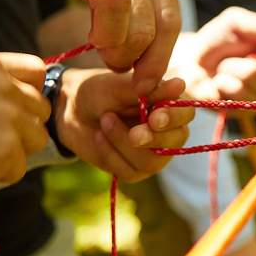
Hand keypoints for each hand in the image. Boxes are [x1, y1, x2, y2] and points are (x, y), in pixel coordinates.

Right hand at [0, 0, 180, 93]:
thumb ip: (133, 11)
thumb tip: (143, 63)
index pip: (170, 22)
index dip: (159, 60)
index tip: (145, 85)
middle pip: (148, 22)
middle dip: (133, 57)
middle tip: (115, 66)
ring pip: (119, 3)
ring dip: (111, 41)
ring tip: (99, 49)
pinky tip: (81, 18)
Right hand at [0, 52, 49, 207]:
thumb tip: (28, 97)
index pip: (36, 70)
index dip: (30, 93)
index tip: (13, 109)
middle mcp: (0, 84)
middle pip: (41, 108)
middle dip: (23, 127)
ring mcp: (7, 114)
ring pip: (38, 138)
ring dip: (15, 152)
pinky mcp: (8, 145)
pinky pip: (21, 167)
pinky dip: (1, 175)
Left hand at [55, 69, 193, 181]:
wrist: (70, 110)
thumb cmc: (99, 92)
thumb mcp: (120, 87)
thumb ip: (150, 89)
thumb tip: (180, 85)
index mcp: (168, 106)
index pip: (186, 114)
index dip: (173, 118)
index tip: (154, 117)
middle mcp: (167, 131)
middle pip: (175, 142)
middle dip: (152, 139)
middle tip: (132, 134)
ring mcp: (152, 153)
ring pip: (151, 161)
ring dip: (123, 142)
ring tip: (104, 121)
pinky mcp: (133, 170)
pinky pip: (129, 171)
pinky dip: (110, 154)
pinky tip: (99, 137)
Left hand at [171, 7, 255, 100]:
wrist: (189, 62)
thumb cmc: (216, 40)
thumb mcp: (234, 22)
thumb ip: (255, 23)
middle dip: (251, 57)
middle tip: (238, 55)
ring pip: (253, 77)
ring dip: (230, 68)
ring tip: (223, 68)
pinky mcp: (244, 112)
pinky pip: (236, 93)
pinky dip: (221, 83)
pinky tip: (217, 83)